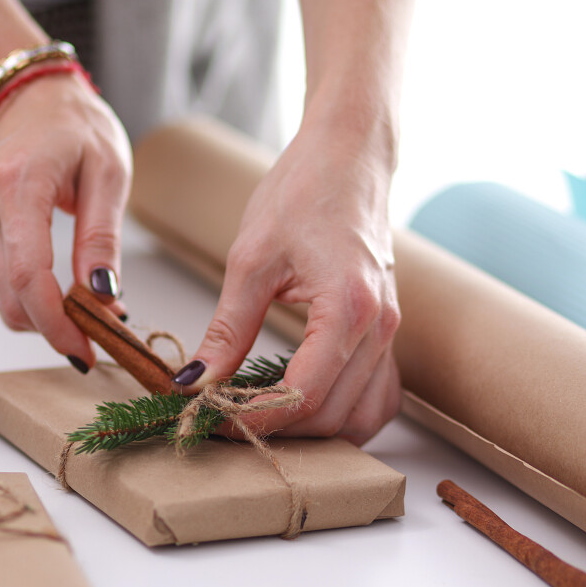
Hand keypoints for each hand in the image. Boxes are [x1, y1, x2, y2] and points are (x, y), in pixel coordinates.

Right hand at [0, 71, 131, 367]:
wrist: (29, 95)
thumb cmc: (75, 126)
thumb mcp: (109, 171)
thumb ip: (102, 235)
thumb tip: (104, 294)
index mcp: (19, 186)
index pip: (26, 274)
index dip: (55, 323)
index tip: (85, 350)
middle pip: (8, 296)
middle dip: (52, 329)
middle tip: (97, 339)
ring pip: (0, 296)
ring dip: (42, 319)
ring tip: (88, 316)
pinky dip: (30, 300)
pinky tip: (63, 297)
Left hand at [173, 123, 401, 445]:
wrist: (349, 155)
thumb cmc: (304, 190)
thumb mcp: (250, 259)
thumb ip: (228, 329)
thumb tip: (195, 380)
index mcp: (348, 308)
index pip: (303, 394)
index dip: (254, 418)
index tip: (210, 420)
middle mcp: (379, 328)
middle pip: (331, 415)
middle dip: (277, 428)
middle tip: (223, 421)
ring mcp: (389, 332)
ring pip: (359, 416)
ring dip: (312, 431)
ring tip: (260, 418)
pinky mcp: (386, 331)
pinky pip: (376, 397)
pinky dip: (343, 415)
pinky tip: (304, 408)